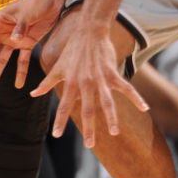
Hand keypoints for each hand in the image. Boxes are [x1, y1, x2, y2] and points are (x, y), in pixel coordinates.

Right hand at [0, 0, 60, 88]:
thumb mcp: (26, 13)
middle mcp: (4, 32)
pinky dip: (21, 72)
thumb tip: (14, 40)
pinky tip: (19, 85)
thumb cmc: (36, 2)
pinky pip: (22, 60)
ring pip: (2, 59)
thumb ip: (20, 27)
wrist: (52, 0)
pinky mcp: (27, 43)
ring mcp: (15, 39)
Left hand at [34, 23, 147, 147]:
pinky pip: (126, 88)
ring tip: (115, 133)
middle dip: (89, 128)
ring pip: (107, 102)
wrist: (89, 32)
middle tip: (90, 145)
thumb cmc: (71, 50)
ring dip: (111, 118)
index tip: (56, 135)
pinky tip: (145, 108)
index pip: (63, 106)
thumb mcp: (57, 67)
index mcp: (71, 83)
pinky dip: (136, 98)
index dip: (59, 120)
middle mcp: (86, 83)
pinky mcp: (113, 73)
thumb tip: (32, 94)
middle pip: (87, 110)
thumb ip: (46, 83)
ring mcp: (101, 79)